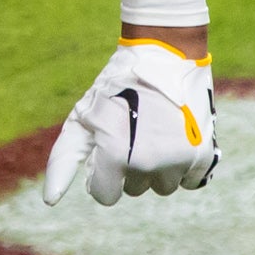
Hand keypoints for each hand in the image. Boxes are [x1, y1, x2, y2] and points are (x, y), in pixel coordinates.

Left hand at [43, 39, 218, 206]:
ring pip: (162, 186)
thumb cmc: (115, 87)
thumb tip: (50, 200)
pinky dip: (182, 164)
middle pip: (134, 189)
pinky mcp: (204, 154)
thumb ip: (63, 159)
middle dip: (129, 165)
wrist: (164, 54)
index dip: (102, 173)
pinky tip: (175, 137)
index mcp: (116, 154)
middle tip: (132, 130)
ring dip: (157, 167)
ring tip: (154, 131)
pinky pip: (189, 180)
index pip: (106, 196)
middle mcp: (148, 162)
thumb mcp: (83, 118)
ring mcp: (179, 159)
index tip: (106, 148)